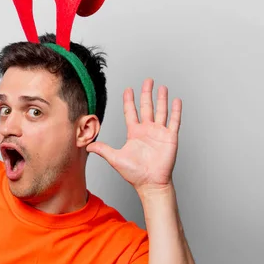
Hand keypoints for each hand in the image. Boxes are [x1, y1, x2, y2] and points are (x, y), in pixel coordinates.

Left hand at [86, 78, 181, 192]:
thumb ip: (102, 149)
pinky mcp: (170, 138)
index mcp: (134, 133)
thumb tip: (87, 145)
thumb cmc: (134, 173)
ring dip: (161, 99)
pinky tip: (176, 100)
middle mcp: (147, 130)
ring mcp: (159, 133)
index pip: (131, 112)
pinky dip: (175, 111)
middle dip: (146, 93)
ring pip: (160, 111)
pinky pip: (174, 121)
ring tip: (162, 87)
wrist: (150, 183)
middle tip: (147, 80)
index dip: (129, 100)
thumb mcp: (115, 158)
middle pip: (147, 107)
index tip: (128, 89)